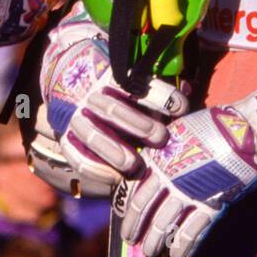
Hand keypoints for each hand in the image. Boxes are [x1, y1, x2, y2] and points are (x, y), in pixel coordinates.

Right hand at [37, 6, 188, 196]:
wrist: (71, 85)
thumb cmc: (118, 88)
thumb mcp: (135, 80)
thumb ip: (160, 91)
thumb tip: (188, 88)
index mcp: (111, 78)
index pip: (135, 84)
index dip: (160, 96)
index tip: (180, 107)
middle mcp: (92, 98)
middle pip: (112, 109)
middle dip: (138, 124)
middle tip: (160, 137)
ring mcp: (78, 119)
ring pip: (93, 135)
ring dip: (114, 150)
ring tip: (134, 165)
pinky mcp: (68, 140)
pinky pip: (78, 158)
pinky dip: (96, 170)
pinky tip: (114, 179)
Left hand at [119, 72, 256, 256]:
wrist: (245, 131)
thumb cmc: (212, 126)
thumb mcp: (178, 131)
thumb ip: (162, 149)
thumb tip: (150, 162)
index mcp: (158, 159)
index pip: (132, 188)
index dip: (125, 207)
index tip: (122, 217)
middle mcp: (169, 178)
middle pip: (142, 209)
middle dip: (133, 227)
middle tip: (130, 239)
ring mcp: (189, 193)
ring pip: (163, 225)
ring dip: (154, 241)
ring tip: (149, 252)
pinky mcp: (210, 206)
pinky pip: (191, 232)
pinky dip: (182, 247)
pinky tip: (177, 256)